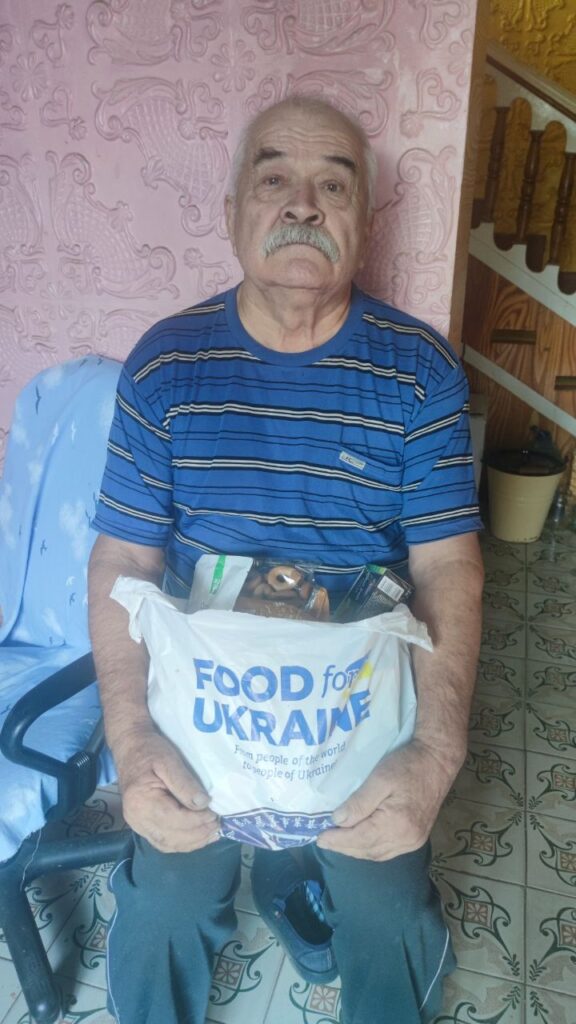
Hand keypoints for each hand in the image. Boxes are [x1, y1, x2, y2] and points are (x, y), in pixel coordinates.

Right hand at [114, 726, 219, 852]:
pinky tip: (198, 837)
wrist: (130, 747)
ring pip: (168, 844)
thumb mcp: (169, 760)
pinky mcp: (142, 826)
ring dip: (193, 842)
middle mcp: (136, 818)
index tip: (216, 814)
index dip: (198, 821)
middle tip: (218, 825)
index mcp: (141, 801)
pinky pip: (163, 842)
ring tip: (213, 833)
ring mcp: (137, 825)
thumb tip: (203, 804)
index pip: (175, 820)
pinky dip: (182, 843)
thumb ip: (185, 783)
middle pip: (172, 836)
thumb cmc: (149, 750)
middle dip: (199, 834)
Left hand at [316, 740, 456, 860]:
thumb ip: (359, 802)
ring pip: (378, 854)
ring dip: (356, 850)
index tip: (319, 838)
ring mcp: (414, 841)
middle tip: (324, 840)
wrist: (438, 761)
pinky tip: (360, 842)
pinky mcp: (417, 838)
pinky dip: (371, 849)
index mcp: (396, 824)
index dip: (337, 840)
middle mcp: (406, 839)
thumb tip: (338, 821)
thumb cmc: (408, 765)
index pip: (359, 839)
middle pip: (367, 850)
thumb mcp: (380, 778)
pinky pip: (388, 851)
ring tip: (338, 842)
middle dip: (344, 847)